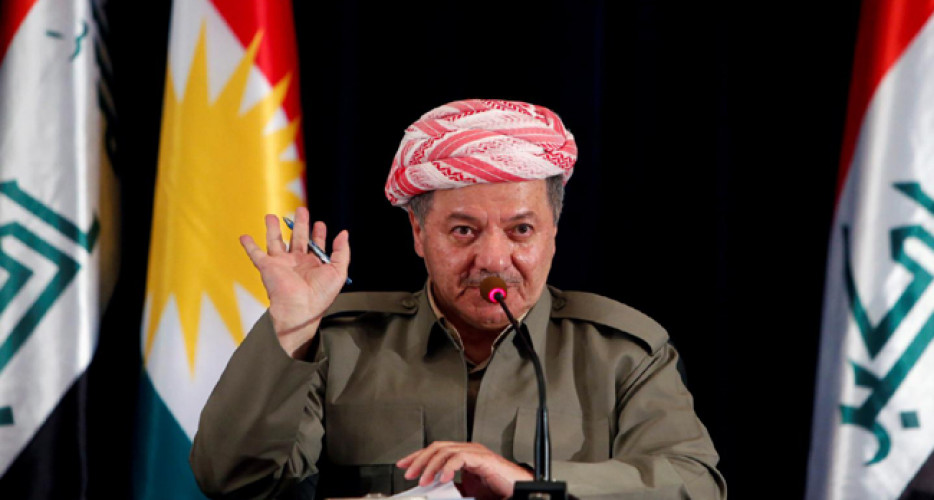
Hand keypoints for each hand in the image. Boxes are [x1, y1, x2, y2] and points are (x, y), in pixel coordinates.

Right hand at [240, 207, 349, 357]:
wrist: (300, 308)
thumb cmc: (320, 295)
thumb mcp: (339, 271)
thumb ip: (342, 251)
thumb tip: (343, 234)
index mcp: (314, 264)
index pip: (316, 244)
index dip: (318, 233)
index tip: (320, 224)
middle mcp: (297, 263)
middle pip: (297, 238)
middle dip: (300, 224)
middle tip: (301, 210)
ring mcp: (281, 264)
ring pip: (276, 241)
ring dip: (273, 228)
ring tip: (272, 216)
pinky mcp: (268, 267)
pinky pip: (256, 254)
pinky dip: (249, 246)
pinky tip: (244, 237)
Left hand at [396, 442, 532, 498]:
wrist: (517, 489)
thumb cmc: (499, 488)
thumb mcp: (468, 489)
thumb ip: (453, 486)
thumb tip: (435, 489)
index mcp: (464, 455)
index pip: (436, 450)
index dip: (417, 456)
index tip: (404, 465)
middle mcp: (468, 449)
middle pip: (437, 447)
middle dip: (419, 459)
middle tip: (409, 473)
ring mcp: (476, 452)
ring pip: (445, 450)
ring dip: (431, 465)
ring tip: (424, 480)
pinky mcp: (483, 458)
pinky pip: (460, 457)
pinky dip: (449, 467)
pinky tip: (443, 478)